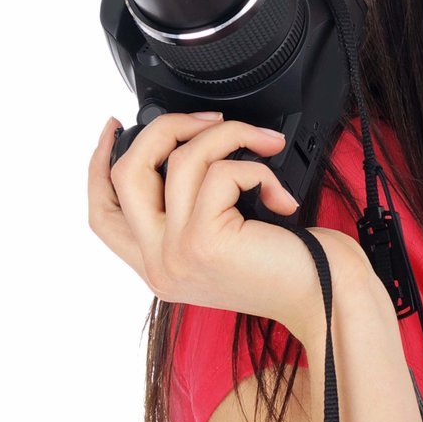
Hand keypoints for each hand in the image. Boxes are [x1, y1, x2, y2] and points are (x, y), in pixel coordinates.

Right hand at [88, 113, 363, 327]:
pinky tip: (279, 195)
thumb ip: (189, 211)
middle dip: (167, 129)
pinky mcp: (203, 241)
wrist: (324, 300)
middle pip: (127, 173)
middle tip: (211, 122)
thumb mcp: (223, 240)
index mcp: (157, 265)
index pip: (103, 214)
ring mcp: (175, 255)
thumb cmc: (288, 268)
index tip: (115, 128)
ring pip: (180, 161)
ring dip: (229, 137)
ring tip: (265, 144)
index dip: (98, 164)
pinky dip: (257, 169)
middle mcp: (158, 266)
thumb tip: (184, 149)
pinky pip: (221, 173)